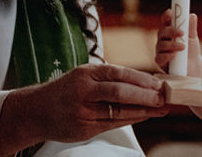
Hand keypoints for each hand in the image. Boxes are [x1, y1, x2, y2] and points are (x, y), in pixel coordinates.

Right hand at [0, 63, 168, 154]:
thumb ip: (108, 78)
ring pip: (118, 110)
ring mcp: (83, 110)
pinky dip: (131, 119)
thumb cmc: (65, 91)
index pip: (118, 73)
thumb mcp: (83, 76)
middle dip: (145, 95)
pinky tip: (144, 116)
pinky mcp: (84, 128)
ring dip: (143, 110)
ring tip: (161, 108)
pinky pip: (113, 124)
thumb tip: (141, 81)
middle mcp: (84, 91)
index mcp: (86, 73)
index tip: (159, 82)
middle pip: (119, 92)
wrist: (37, 111)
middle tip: (164, 97)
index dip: (141, 78)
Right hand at [154, 9, 201, 76]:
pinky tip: (174, 56)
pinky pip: (159, 58)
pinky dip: (167, 56)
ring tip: (183, 47)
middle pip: (162, 31)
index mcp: (169, 31)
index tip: (171, 13)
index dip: (166, 16)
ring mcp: (160, 51)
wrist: (193, 68)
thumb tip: (192, 15)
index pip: (165, 21)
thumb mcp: (192, 38)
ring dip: (172, 45)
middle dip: (171, 31)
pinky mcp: (160, 62)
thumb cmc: (191, 51)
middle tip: (182, 33)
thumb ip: (191, 27)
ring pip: (161, 45)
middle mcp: (163, 39)